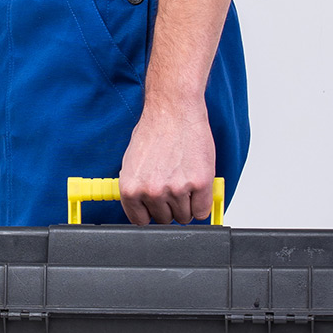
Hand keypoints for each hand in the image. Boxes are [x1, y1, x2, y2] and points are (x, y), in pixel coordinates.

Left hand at [118, 95, 217, 225]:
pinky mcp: (199, 184)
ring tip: (185, 183)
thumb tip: (141, 209)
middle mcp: (151, 192)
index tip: (157, 209)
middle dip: (170, 207)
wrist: (173, 111)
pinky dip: (202, 204)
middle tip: (173, 188)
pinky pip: (202, 211)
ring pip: (184, 217)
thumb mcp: (131, 164)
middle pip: (164, 220)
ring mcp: (176, 190)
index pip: (140, 221)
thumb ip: (136, 189)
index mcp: (130, 189)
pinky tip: (198, 190)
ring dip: (187, 205)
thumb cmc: (154, 132)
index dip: (151, 213)